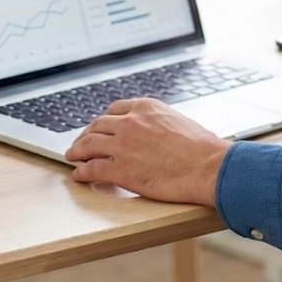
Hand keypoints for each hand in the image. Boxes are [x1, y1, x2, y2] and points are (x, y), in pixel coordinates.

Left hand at [65, 98, 229, 204]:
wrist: (208, 167)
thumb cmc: (202, 148)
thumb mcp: (179, 121)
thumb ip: (159, 123)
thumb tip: (156, 132)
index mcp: (146, 107)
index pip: (114, 110)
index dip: (104, 121)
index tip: (101, 128)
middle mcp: (130, 122)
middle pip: (97, 125)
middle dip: (86, 134)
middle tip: (82, 142)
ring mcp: (122, 145)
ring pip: (88, 145)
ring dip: (77, 151)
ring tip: (73, 156)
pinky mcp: (120, 169)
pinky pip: (92, 169)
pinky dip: (82, 172)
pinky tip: (80, 174)